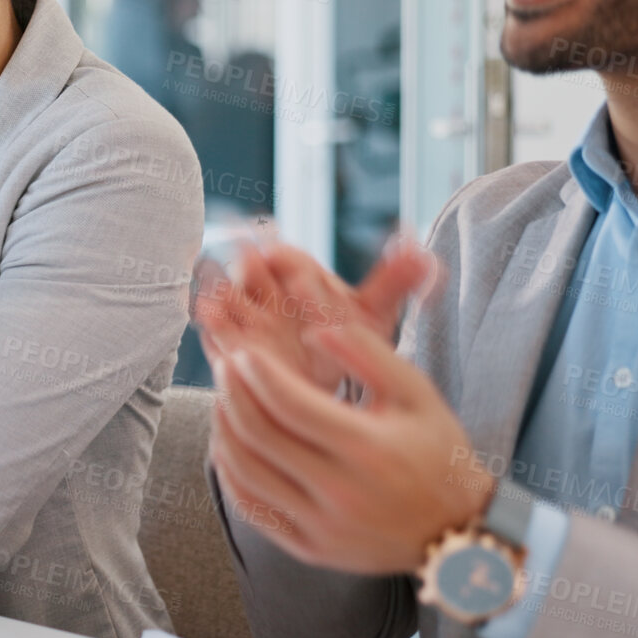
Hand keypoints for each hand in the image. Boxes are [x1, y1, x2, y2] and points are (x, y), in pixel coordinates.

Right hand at [194, 235, 436, 391]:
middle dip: (246, 267)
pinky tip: (211, 330)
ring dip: (219, 297)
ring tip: (215, 302)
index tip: (302, 278)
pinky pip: (214, 333)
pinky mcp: (228, 347)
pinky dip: (210, 329)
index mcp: (297, 273)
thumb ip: (393, 283)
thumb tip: (427, 254)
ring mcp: (244, 319)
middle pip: (248, 268)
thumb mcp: (370, 314)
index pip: (287, 257)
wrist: (319, 383)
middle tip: (250, 265)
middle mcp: (267, 290)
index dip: (290, 262)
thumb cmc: (342, 341)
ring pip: (224, 298)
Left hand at [208, 323, 492, 574]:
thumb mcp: (416, 393)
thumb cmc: (437, 452)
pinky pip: (252, 508)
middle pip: (259, 436)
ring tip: (225, 401)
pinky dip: (231, 473)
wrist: (459, 529)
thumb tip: (312, 331)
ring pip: (245, 473)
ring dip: (225, 430)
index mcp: (369, 449)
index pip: (290, 404)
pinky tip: (231, 444)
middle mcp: (341, 492)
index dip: (258, 373)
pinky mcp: (309, 549)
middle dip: (233, 393)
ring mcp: (322, 526)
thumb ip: (367, 353)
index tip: (243, 352)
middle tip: (225, 368)